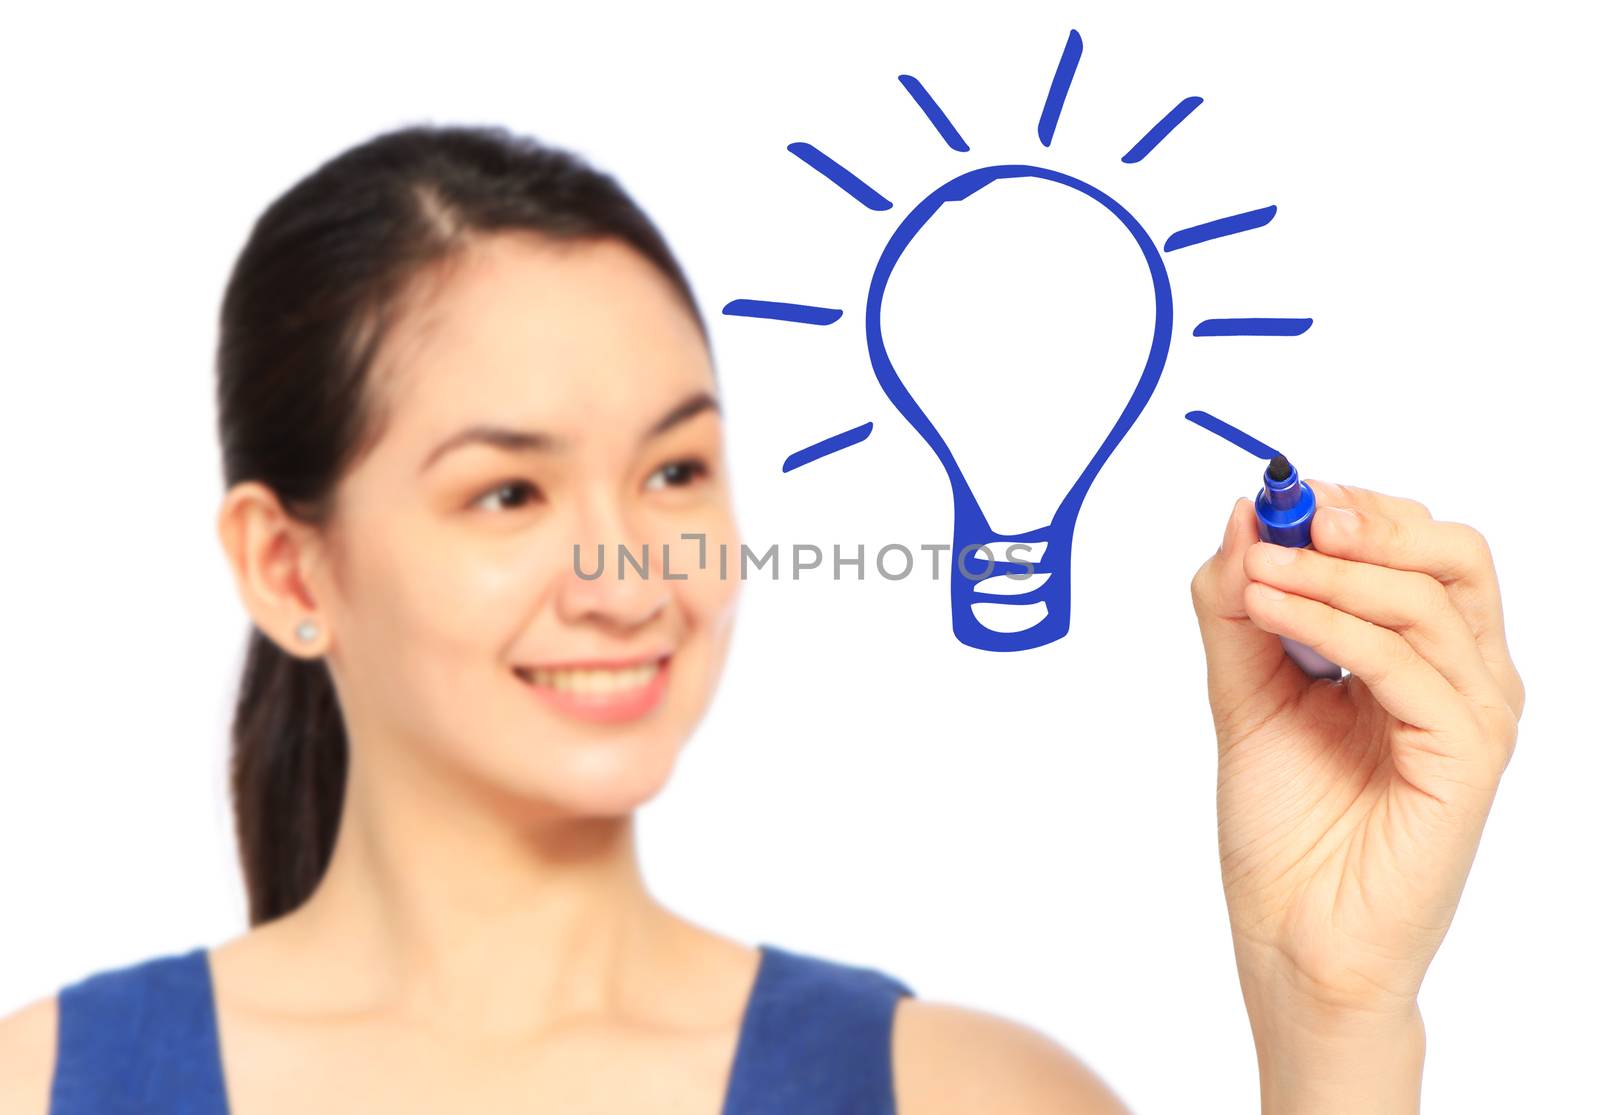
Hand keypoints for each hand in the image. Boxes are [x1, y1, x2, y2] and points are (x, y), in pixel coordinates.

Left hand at [1189, 479, 1524, 1022]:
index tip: (1282, 491)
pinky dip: (1334, 625)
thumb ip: (1240, 606)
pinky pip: (1409, 666)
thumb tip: (1243, 514)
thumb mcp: (1245, 691)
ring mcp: (1472, 715)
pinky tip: (1271, 610)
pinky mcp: (1467, 758)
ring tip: (1259, 573)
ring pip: (1428, 599)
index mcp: (1418, 652)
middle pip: (1450, 553)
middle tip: (1295, 513)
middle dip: (1368, 521)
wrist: (1294, 936)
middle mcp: (1461, 675)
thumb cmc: (1283, 824)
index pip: (1414, 543)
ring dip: (1334, 570)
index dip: (1351, 507)